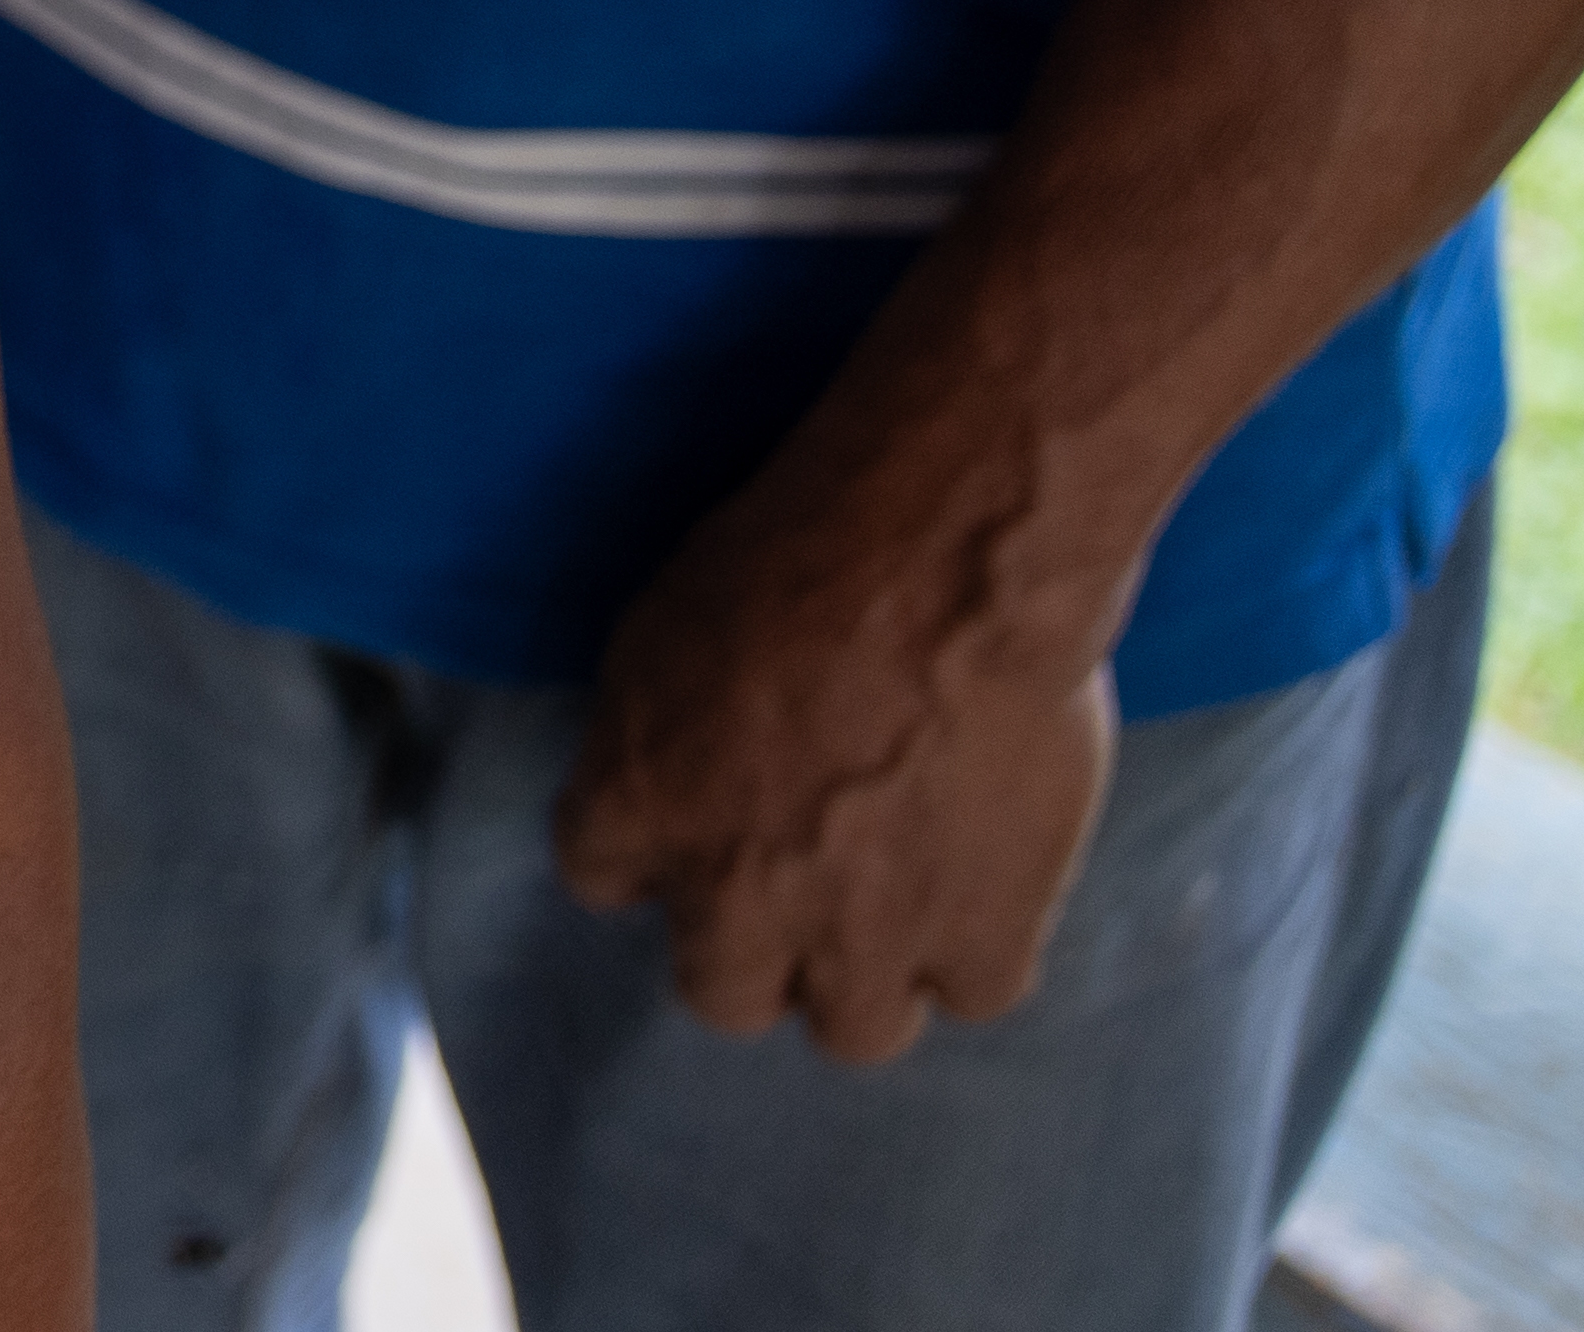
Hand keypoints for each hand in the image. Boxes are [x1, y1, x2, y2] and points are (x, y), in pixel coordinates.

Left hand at [551, 474, 1129, 1058]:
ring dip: (866, 977)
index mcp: (637, 806)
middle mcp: (735, 896)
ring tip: (894, 909)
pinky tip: (983, 889)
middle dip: (752, 949)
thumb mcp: (663, 625)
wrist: (949, 560)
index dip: (650, 852)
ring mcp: (862, 933)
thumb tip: (667, 778)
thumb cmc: (801, 554)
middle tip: (797, 888)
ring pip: (851, 1029)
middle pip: (721, 993)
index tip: (692, 822)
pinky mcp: (982, 936)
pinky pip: (972, 992)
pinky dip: (977, 948)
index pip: (600, 876)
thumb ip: (651, 732)